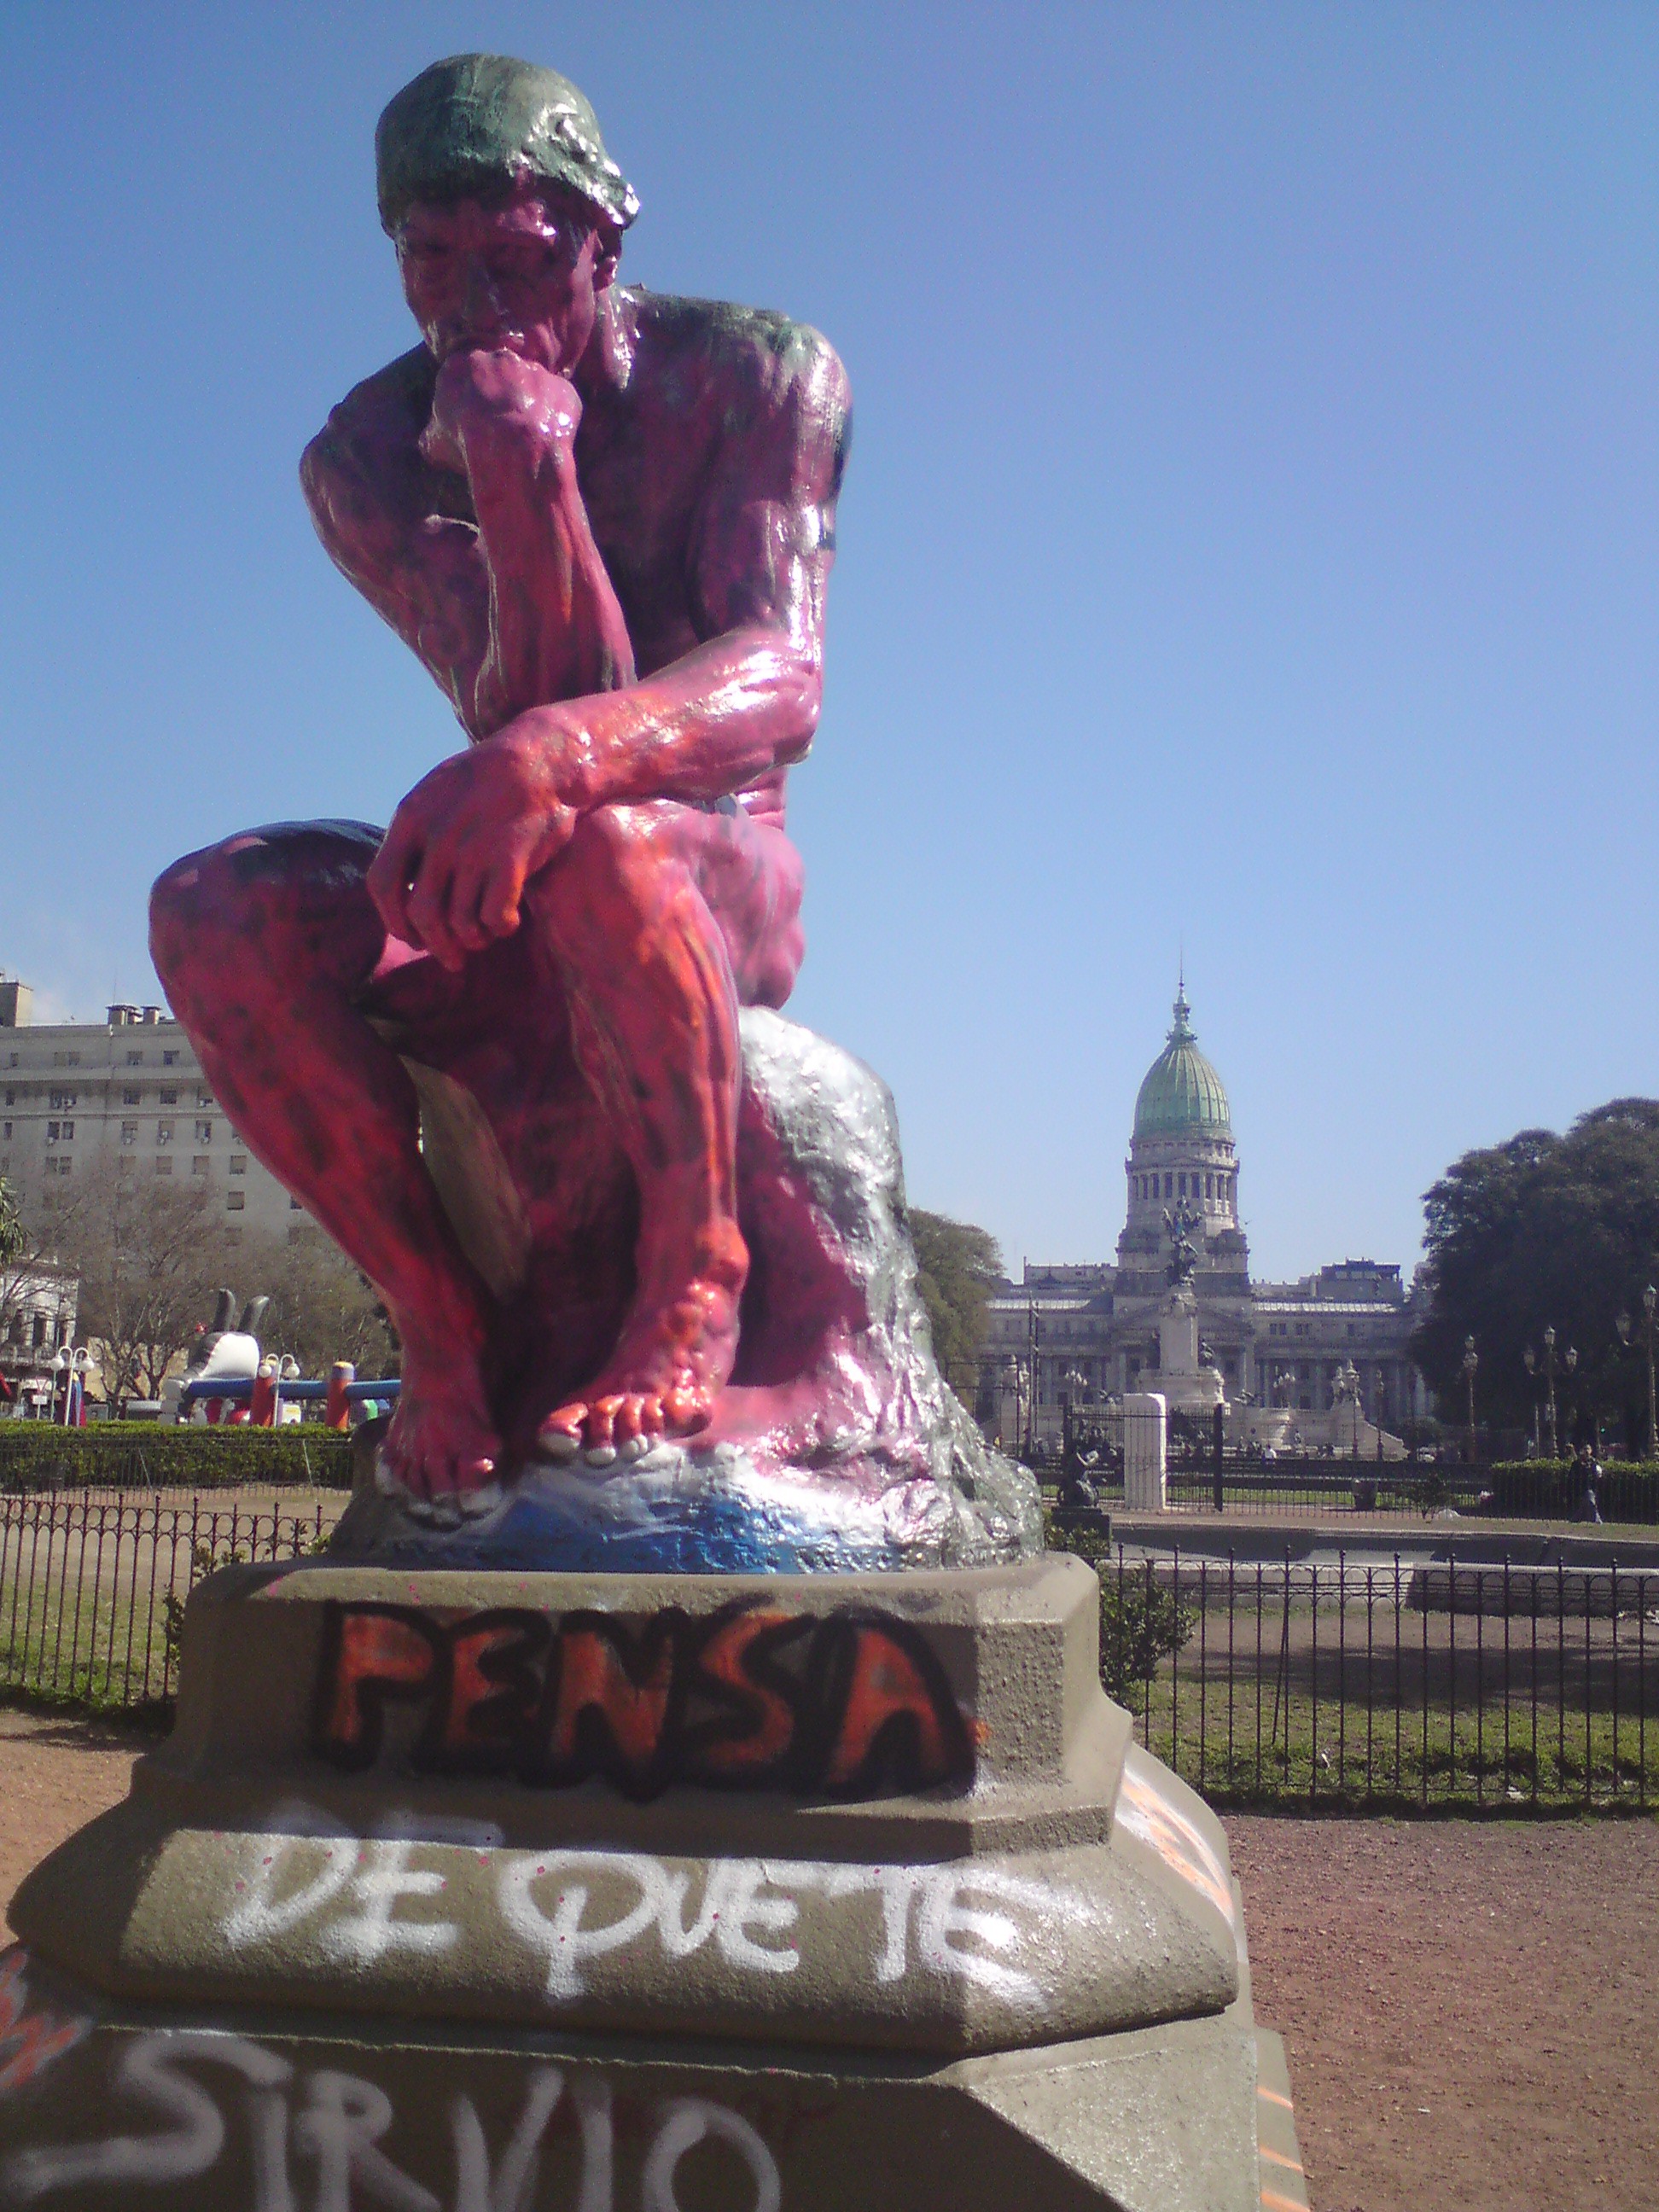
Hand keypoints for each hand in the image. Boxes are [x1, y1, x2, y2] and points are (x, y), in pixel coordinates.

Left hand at [367, 714, 583, 969]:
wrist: (542, 759)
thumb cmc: (490, 779)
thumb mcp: (437, 793)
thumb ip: (415, 833)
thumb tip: (399, 883)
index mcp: (410, 818)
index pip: (381, 885)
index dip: (393, 921)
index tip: (410, 936)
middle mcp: (437, 837)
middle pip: (420, 915)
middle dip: (435, 945)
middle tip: (451, 958)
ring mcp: (473, 850)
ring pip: (459, 922)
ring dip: (472, 939)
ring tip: (483, 937)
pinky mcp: (510, 860)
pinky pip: (495, 917)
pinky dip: (500, 928)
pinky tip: (509, 922)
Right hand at [419, 349, 580, 476]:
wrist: (512, 449)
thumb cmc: (468, 444)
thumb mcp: (435, 443)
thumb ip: (435, 432)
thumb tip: (432, 439)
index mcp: (462, 364)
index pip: (467, 374)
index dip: (473, 398)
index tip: (477, 418)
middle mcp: (499, 358)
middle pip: (503, 372)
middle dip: (504, 395)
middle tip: (505, 427)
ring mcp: (534, 370)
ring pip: (534, 385)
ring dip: (532, 406)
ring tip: (528, 437)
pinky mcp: (561, 388)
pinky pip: (560, 402)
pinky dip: (557, 418)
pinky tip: (548, 440)